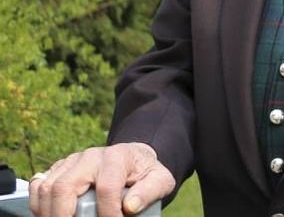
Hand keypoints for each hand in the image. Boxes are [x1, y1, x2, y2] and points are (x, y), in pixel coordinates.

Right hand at [29, 142, 173, 216]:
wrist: (134, 159)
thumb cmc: (145, 172)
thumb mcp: (159, 180)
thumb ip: (149, 191)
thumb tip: (130, 207)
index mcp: (117, 157)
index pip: (106, 188)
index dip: (108, 213)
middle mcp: (91, 156)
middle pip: (65, 186)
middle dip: (64, 215)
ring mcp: (72, 161)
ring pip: (48, 187)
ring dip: (49, 212)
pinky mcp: (60, 169)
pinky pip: (40, 186)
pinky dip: (39, 205)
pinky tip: (51, 215)